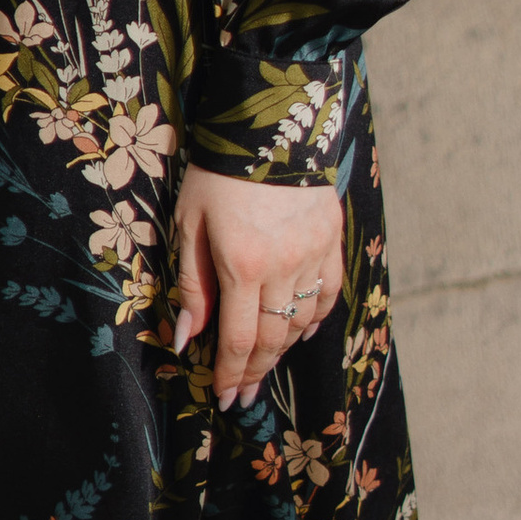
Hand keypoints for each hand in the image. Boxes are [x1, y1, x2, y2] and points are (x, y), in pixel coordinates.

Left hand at [172, 164, 341, 407]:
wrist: (268, 122)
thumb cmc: (217, 172)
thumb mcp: (189, 223)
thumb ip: (192, 284)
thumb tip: (187, 339)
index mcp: (242, 264)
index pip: (239, 339)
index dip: (230, 374)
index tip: (223, 397)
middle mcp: (283, 266)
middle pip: (273, 339)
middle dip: (256, 372)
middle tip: (243, 395)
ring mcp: (313, 253)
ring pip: (302, 321)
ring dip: (283, 349)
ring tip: (265, 365)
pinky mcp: (333, 238)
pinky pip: (329, 293)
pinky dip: (314, 316)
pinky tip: (300, 329)